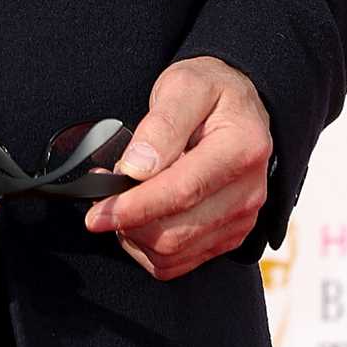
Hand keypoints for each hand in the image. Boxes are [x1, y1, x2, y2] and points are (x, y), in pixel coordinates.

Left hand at [82, 56, 273, 277]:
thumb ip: (162, 123)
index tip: (97, 211)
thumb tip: (136, 167)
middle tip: (102, 196)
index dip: (134, 206)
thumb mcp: (184, 85)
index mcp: (241, 148)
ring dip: (134, 236)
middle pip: (176, 232)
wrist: (239, 103)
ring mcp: (242, 218)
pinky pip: (181, 262)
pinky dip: (149, 248)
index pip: (181, 191)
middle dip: (127, 221)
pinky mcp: (230, 235)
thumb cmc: (210, 89)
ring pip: (174, 253)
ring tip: (120, 202)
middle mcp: (248, 191)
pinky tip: (138, 218)